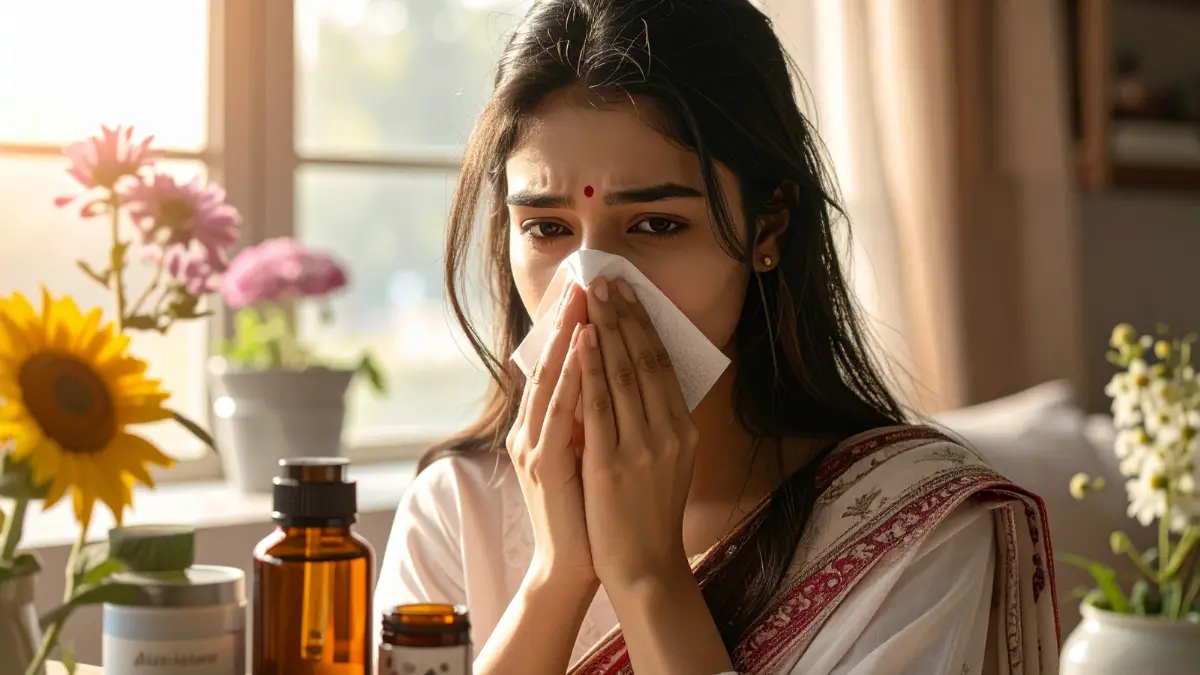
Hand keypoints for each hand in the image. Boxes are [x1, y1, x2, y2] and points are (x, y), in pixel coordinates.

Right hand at [506, 283, 594, 583]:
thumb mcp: (587, 454)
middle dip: (570, 319)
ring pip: (552, 378)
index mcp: (540, 427)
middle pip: (550, 363)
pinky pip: (560, 409)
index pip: (557, 366)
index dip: (572, 327)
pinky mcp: (545, 462)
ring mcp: (533, 445)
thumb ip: (590, 419)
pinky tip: (584, 347)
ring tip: (583, 299)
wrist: (572, 564)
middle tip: (586, 279)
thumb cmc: (587, 511)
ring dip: (569, 335)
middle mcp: (530, 430)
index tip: (590, 291)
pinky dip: (572, 374)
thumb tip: (610, 378)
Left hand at [578, 277, 698, 586]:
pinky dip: (590, 370)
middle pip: (644, 361)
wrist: (643, 566)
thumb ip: (659, 423)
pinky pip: (598, 406)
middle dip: (624, 316)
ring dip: (606, 330)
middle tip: (608, 279)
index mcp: (683, 430)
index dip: (645, 326)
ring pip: (621, 375)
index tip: (630, 294)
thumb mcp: (669, 462)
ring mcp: (640, 447)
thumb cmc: (649, 515)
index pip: (663, 366)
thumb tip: (643, 380)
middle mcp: (667, 432)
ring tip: (593, 296)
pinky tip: (583, 341)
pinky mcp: (611, 464)